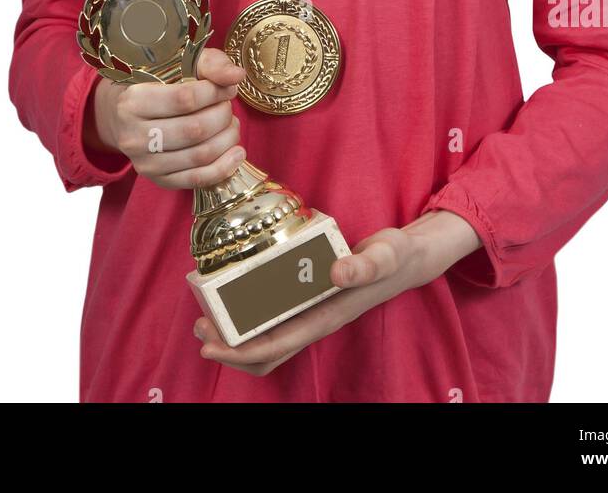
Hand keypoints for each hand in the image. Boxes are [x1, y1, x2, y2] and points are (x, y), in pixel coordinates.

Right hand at [87, 48, 249, 188]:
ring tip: (231, 125)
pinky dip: (223, 167)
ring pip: (199, 155)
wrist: (124, 116)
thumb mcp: (179, 63)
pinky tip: (237, 153)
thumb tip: (236, 76)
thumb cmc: (157, 84)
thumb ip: (210, 65)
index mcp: (133, 101)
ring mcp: (145, 163)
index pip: (185, 99)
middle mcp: (133, 136)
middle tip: (228, 106)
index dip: (215, 93)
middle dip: (222, 116)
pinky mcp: (158, 180)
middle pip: (195, 129)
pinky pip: (197, 179)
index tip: (228, 88)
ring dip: (227, 139)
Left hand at [192, 209, 481, 375]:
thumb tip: (337, 272)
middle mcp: (314, 320)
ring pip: (268, 341)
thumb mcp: (384, 254)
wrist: (408, 259)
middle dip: (230, 347)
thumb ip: (365, 263)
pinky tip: (235, 297)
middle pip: (266, 352)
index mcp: (326, 315)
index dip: (240, 350)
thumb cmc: (393, 256)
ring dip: (236, 335)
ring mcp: (311, 313)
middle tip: (199, 327)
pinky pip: (274, 320)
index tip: (210, 343)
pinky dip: (250, 317)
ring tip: (208, 316)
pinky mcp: (310, 301)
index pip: (277, 344)